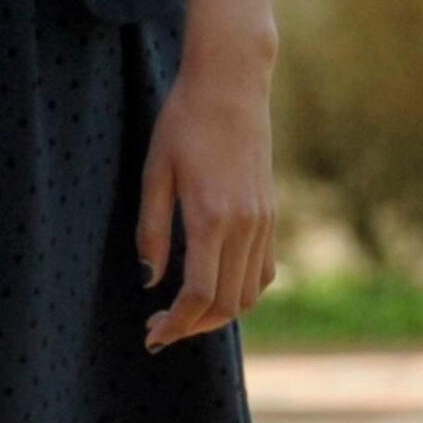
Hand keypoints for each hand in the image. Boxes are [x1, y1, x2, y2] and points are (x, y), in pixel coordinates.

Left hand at [139, 20, 275, 347]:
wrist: (232, 87)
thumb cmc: (182, 124)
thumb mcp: (154, 173)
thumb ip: (151, 230)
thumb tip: (150, 281)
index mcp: (211, 217)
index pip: (199, 294)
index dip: (176, 324)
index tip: (152, 335)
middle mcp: (245, 225)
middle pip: (227, 303)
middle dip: (193, 327)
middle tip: (159, 330)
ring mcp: (264, 222)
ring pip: (249, 293)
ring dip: (218, 314)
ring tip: (181, 315)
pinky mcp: (271, 215)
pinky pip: (264, 271)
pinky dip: (240, 291)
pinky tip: (212, 288)